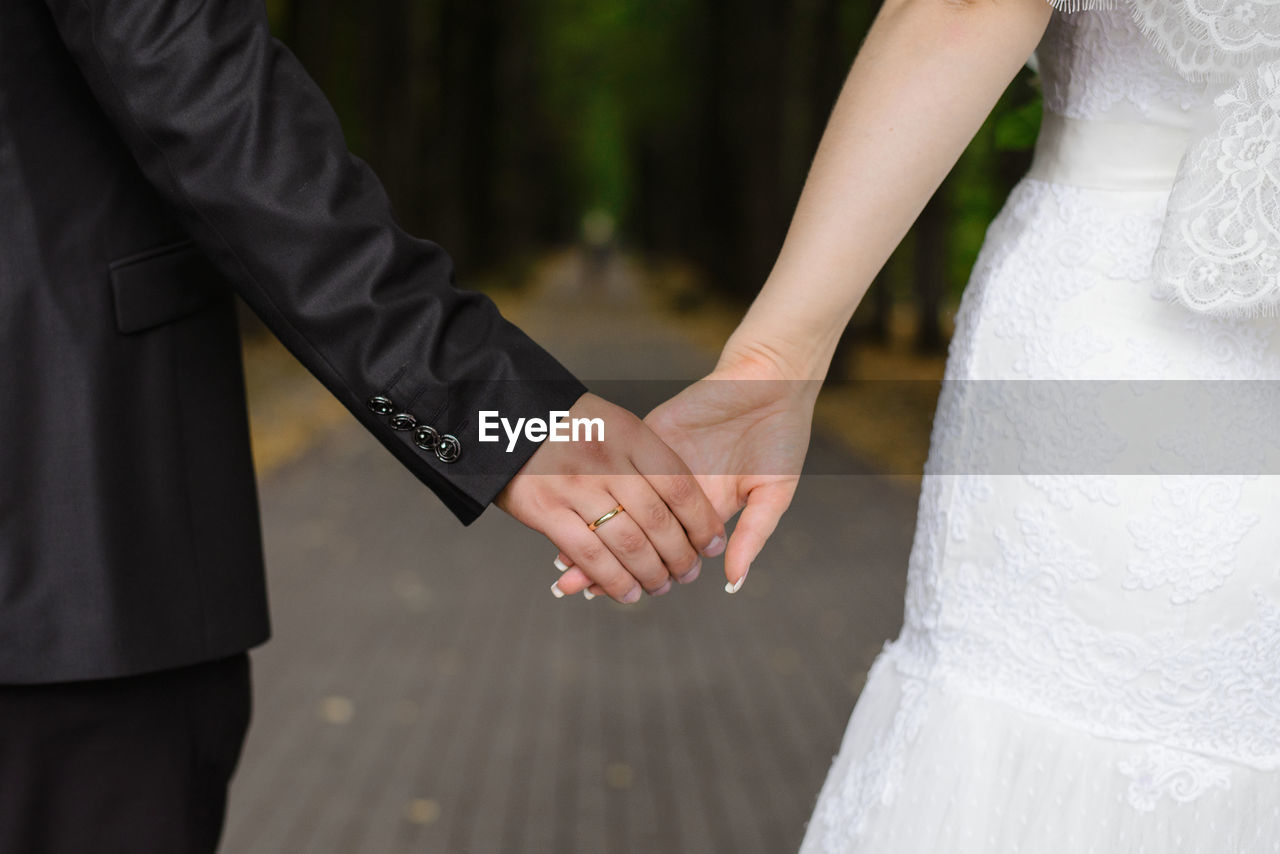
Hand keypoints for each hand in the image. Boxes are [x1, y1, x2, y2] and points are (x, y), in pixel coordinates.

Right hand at [496, 393, 725, 603]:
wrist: (508, 416)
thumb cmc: (569, 424)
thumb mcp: (614, 423)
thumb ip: (646, 459)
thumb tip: (684, 508)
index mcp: (631, 435)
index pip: (680, 486)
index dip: (702, 522)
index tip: (714, 544)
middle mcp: (607, 461)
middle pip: (658, 520)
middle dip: (681, 556)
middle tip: (689, 573)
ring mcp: (575, 486)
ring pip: (629, 543)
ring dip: (651, 573)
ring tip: (661, 586)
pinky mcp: (545, 509)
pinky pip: (589, 555)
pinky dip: (613, 581)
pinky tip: (628, 592)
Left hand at [554, 346, 814, 596]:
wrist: (772, 379)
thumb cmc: (782, 437)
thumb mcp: (773, 492)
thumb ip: (752, 535)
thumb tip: (732, 582)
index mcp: (705, 512)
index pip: (666, 552)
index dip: (641, 574)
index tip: (615, 596)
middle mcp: (675, 493)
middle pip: (633, 534)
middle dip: (605, 561)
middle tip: (573, 587)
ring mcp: (659, 464)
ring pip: (618, 503)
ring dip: (591, 529)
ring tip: (563, 560)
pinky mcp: (650, 434)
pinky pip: (618, 463)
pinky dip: (596, 487)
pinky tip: (574, 506)